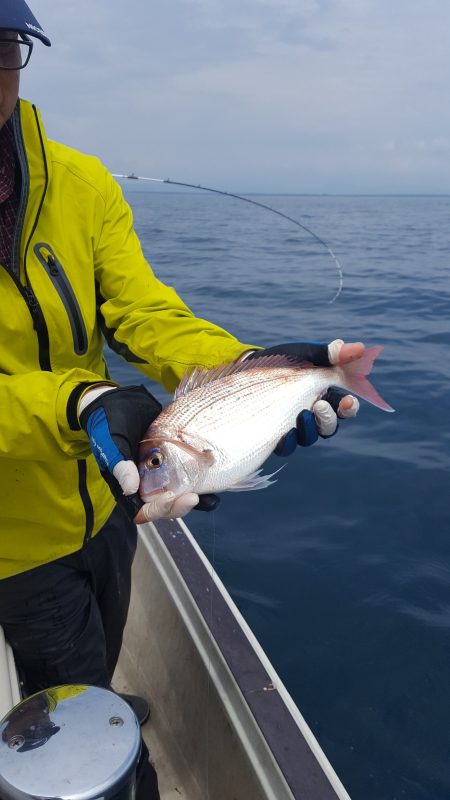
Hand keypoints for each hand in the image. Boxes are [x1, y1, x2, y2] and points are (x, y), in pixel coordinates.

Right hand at [79, 385, 219, 520]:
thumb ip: (120, 464)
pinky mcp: (172, 461)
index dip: (157, 509)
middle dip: (178, 506)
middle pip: (164, 507)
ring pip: (177, 495)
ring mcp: (159, 473)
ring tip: (206, 496)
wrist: (118, 401)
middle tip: (193, 497)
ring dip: (191, 498)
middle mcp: (144, 484)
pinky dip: (200, 483)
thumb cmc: (108, 423)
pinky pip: (187, 477)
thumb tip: (130, 489)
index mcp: (127, 485)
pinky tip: (213, 487)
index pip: (142, 510)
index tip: (169, 498)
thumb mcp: (112, 442)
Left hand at [247, 339, 360, 454]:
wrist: (252, 366)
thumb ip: (331, 354)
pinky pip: (286, 446)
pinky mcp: (276, 433)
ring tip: (303, 414)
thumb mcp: (307, 354)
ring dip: (309, 428)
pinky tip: (286, 432)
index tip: (348, 402)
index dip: (349, 408)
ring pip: (309, 437)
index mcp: (326, 395)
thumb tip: (359, 348)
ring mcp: (295, 425)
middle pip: (329, 426)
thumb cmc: (284, 360)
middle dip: (328, 418)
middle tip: (320, 405)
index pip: (344, 408)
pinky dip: (288, 442)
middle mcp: (313, 414)